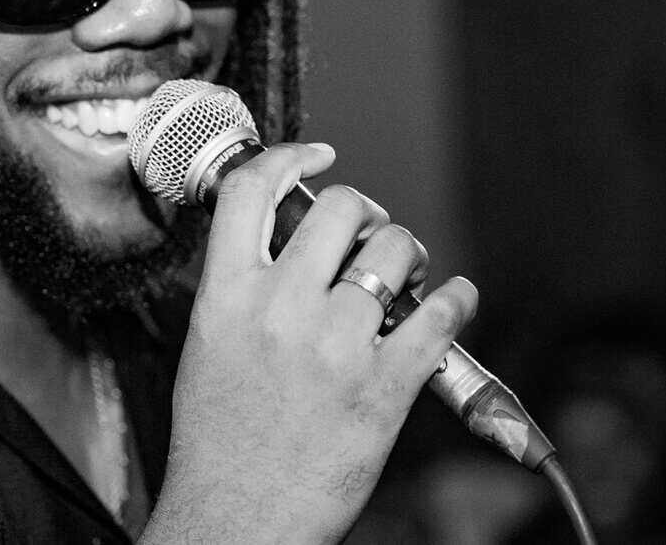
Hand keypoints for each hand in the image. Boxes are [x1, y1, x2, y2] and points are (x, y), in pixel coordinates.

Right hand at [141, 143, 479, 544]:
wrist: (238, 521)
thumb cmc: (220, 444)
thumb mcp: (207, 348)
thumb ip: (240, 290)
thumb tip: (284, 245)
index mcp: (226, 297)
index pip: (252, 191)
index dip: (289, 157)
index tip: (315, 156)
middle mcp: (280, 309)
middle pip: (340, 206)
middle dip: (365, 213)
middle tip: (371, 236)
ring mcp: (335, 345)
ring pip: (396, 251)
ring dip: (409, 256)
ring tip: (405, 281)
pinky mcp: (384, 385)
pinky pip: (440, 314)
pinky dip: (457, 300)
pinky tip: (452, 302)